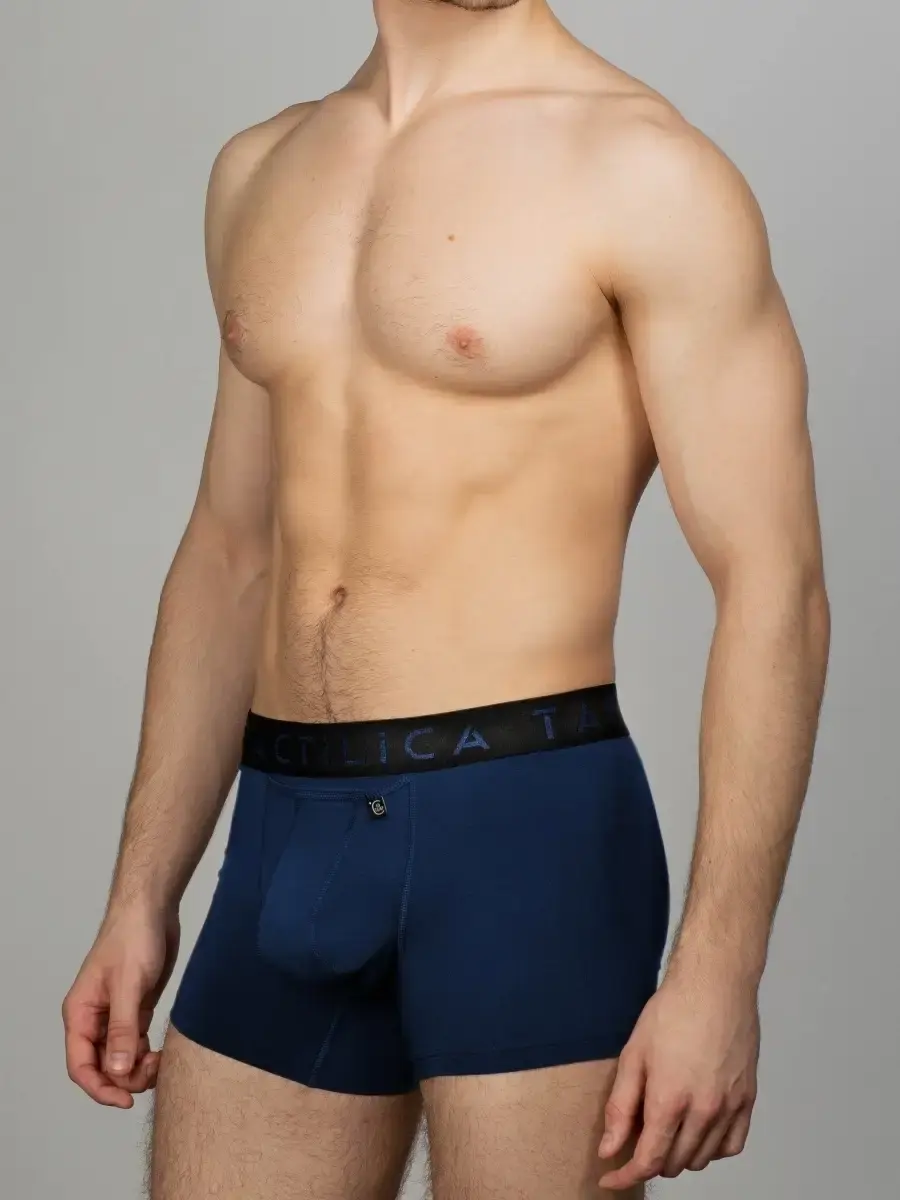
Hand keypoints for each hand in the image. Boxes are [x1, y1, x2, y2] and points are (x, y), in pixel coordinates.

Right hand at [63, 903, 179, 1107]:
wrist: (152, 909)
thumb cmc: (133, 937)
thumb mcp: (129, 985)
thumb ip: (122, 1029)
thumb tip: (116, 1072)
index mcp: (80, 1014)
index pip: (80, 1065)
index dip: (99, 1089)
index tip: (125, 1100)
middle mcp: (94, 1019)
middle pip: (101, 1067)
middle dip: (123, 1079)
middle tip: (151, 1073)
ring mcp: (115, 1015)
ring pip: (120, 1059)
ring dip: (137, 1069)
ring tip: (159, 1061)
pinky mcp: (136, 1008)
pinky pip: (136, 1044)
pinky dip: (146, 1054)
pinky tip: (162, 1053)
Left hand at [598, 972, 759, 1189]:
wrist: (715, 985)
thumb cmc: (672, 1011)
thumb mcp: (633, 1055)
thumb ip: (620, 1107)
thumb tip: (609, 1148)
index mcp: (670, 1100)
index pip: (647, 1160)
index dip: (625, 1175)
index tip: (610, 1177)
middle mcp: (704, 1111)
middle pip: (674, 1163)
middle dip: (650, 1159)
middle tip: (635, 1137)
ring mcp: (730, 1108)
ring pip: (702, 1159)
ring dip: (679, 1155)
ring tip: (665, 1127)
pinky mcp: (748, 1100)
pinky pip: (731, 1146)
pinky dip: (712, 1148)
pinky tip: (698, 1129)